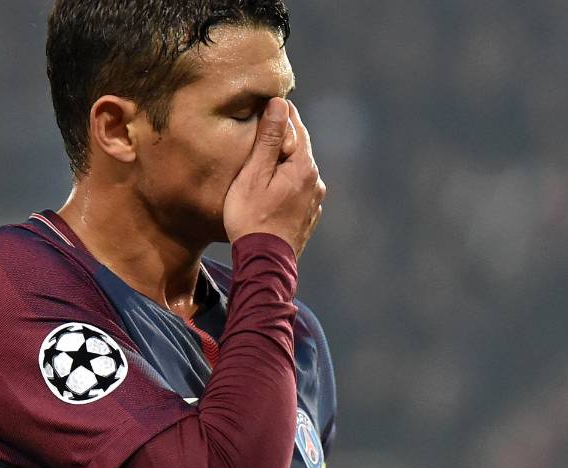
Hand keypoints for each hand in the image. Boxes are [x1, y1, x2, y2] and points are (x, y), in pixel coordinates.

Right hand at [223, 98, 325, 256]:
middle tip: (261, 126)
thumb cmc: (252, 218)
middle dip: (282, 137)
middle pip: (299, 148)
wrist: (264, 263)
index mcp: (304, 166)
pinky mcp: (308, 216)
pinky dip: (285, 182)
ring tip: (262, 159)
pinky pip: (298, 189)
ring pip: (298, 169)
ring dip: (283, 161)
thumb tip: (280, 103)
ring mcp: (314, 201)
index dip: (280, 113)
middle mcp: (315, 181)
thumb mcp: (254, 174)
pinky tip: (270, 188)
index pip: (296, 126)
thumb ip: (269, 138)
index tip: (265, 104)